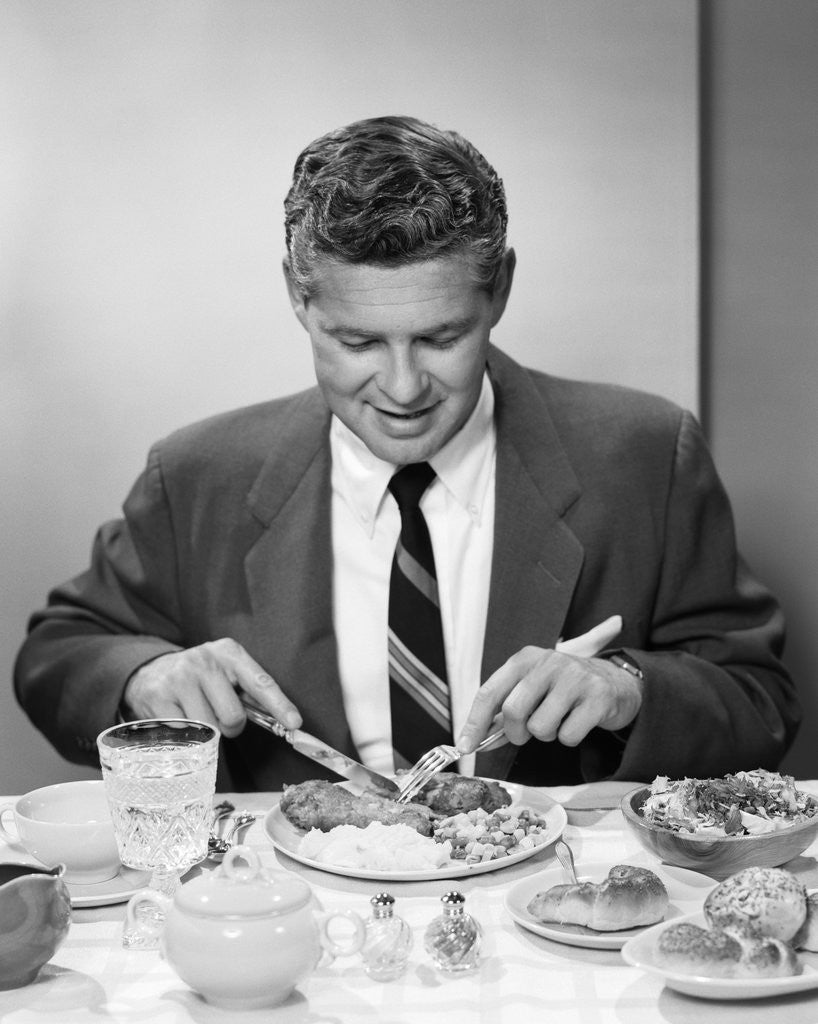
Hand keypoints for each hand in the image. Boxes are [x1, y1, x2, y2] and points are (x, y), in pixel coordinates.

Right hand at [122, 638, 301, 738]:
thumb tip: (282, 721)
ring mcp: (179, 678)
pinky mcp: (158, 697)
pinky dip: (185, 732)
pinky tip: (178, 715)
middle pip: (234, 716)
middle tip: (219, 716)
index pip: (260, 682)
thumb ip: (248, 692)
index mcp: (229, 652)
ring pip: (209, 728)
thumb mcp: (225, 672)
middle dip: (231, 726)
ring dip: (207, 731)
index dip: (279, 705)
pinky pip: (184, 732)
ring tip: (197, 713)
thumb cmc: (199, 677)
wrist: (148, 672)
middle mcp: (205, 661)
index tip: (294, 723)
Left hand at [457, 615, 640, 751]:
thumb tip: (475, 741)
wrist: (616, 682)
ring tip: (559, 721)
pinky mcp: (598, 697)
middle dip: (516, 733)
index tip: (465, 747)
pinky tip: (578, 722)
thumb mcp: (533, 688)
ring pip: (540, 727)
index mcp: (525, 659)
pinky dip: (569, 738)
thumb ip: (505, 710)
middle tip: (526, 734)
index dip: (474, 723)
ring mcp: (575, 678)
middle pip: (513, 711)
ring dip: (546, 735)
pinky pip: (568, 736)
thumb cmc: (565, 689)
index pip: (490, 691)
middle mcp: (548, 663)